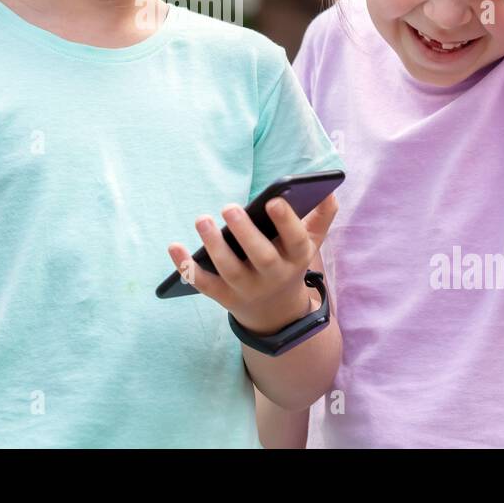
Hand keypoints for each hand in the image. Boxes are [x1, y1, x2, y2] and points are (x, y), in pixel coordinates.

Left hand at [167, 193, 337, 334]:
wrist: (276, 313)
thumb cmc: (289, 262)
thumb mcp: (309, 243)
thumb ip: (321, 216)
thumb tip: (329, 189)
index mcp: (296, 257)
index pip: (295, 239)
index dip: (286, 222)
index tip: (274, 201)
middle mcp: (273, 275)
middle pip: (261, 256)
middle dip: (245, 233)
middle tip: (229, 207)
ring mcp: (247, 288)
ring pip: (230, 269)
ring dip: (214, 245)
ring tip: (202, 219)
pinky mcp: (224, 297)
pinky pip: (203, 283)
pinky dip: (186, 266)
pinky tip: (174, 245)